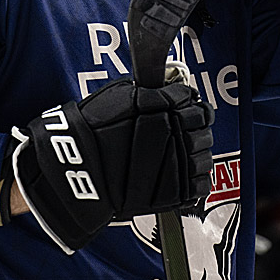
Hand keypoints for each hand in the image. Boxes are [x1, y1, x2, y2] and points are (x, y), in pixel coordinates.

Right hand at [3, 79, 213, 250]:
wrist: (74, 167)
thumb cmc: (91, 130)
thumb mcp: (119, 95)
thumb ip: (151, 90)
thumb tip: (172, 87)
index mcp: (162, 105)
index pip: (192, 99)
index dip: (190, 101)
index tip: (187, 105)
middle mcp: (172, 132)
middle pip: (203, 126)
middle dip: (197, 125)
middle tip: (185, 128)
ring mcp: (175, 164)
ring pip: (205, 154)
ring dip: (198, 151)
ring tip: (183, 152)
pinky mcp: (173, 192)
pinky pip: (201, 184)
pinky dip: (197, 178)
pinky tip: (185, 172)